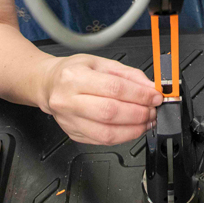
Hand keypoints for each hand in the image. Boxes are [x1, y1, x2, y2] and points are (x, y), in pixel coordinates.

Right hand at [39, 54, 162, 144]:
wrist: (48, 84)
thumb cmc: (73, 71)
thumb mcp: (99, 62)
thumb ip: (127, 74)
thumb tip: (149, 87)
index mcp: (74, 77)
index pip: (113, 88)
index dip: (139, 94)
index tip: (155, 97)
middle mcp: (68, 100)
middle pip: (110, 112)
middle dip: (138, 114)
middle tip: (152, 111)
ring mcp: (69, 120)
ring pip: (106, 133)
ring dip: (133, 130)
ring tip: (146, 122)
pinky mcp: (73, 134)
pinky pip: (101, 141)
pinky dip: (122, 137)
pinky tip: (132, 129)